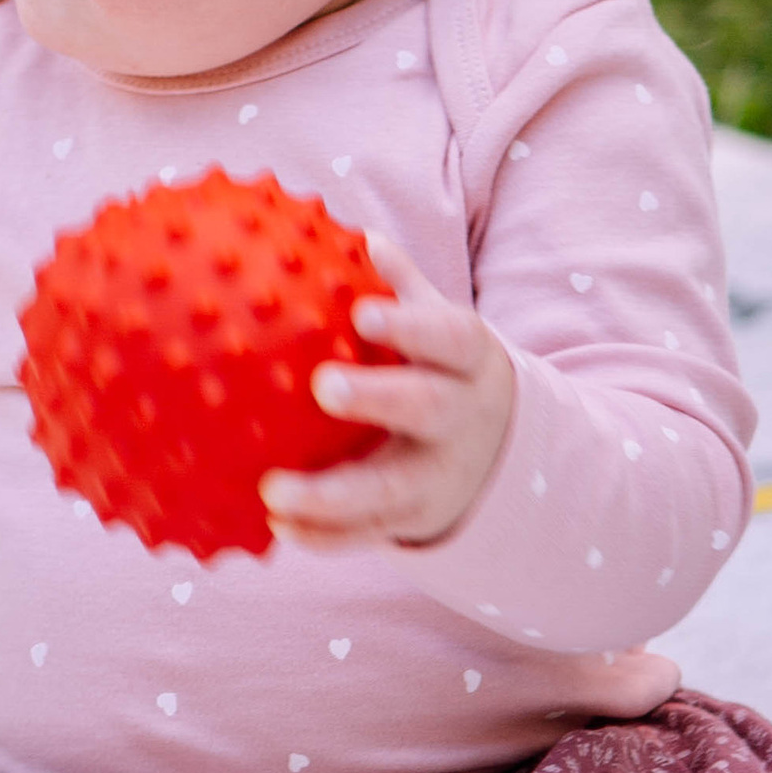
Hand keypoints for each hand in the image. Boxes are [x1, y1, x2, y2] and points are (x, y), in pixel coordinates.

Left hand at [262, 232, 515, 552]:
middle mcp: (458, 417)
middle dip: (379, 398)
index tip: (363, 314)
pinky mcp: (413, 519)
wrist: (499, 449)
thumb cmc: (439, 364)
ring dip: (331, 497)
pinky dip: (325, 537)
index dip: (409, 326)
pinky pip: (369, 534)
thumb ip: (397, 283)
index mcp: (465, 360)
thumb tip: (356, 234)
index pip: (447, 336)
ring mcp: (438, 475)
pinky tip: (274, 527)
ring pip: (391, 490)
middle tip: (322, 387)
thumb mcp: (436, 322)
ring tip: (272, 493)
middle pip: (427, 408)